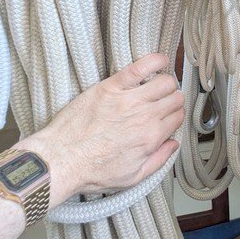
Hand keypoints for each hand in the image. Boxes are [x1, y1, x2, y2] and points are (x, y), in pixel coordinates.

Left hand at [16, 54, 183, 207]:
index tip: (168, 117)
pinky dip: (155, 61)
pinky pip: (140, 67)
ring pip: (164, 82)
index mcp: (151, 138)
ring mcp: (128, 99)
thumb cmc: (91, 170)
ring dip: (166, 83)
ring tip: (158, 86)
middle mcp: (144, 116)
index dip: (175, 116)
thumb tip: (173, 145)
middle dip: (173, 100)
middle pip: (175, 98)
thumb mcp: (132, 177)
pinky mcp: (110, 87)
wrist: (61, 159)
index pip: (178, 117)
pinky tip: (160, 61)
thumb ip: (159, 160)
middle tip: (163, 103)